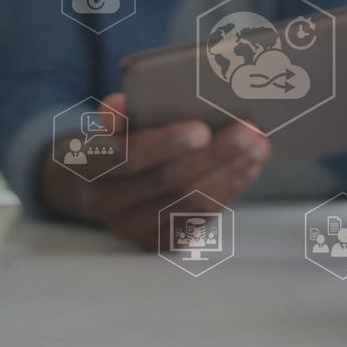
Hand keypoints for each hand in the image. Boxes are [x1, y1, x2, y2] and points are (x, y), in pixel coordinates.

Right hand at [39, 93, 270, 248]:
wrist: (90, 188)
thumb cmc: (109, 146)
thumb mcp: (104, 126)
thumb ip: (116, 114)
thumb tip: (121, 104)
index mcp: (89, 168)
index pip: (127, 158)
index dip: (165, 144)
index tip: (203, 128)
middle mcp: (109, 206)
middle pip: (169, 183)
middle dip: (216, 156)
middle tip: (249, 132)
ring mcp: (135, 229)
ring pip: (190, 205)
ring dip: (231, 174)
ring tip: (258, 147)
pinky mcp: (159, 242)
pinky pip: (200, 219)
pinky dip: (229, 191)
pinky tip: (248, 168)